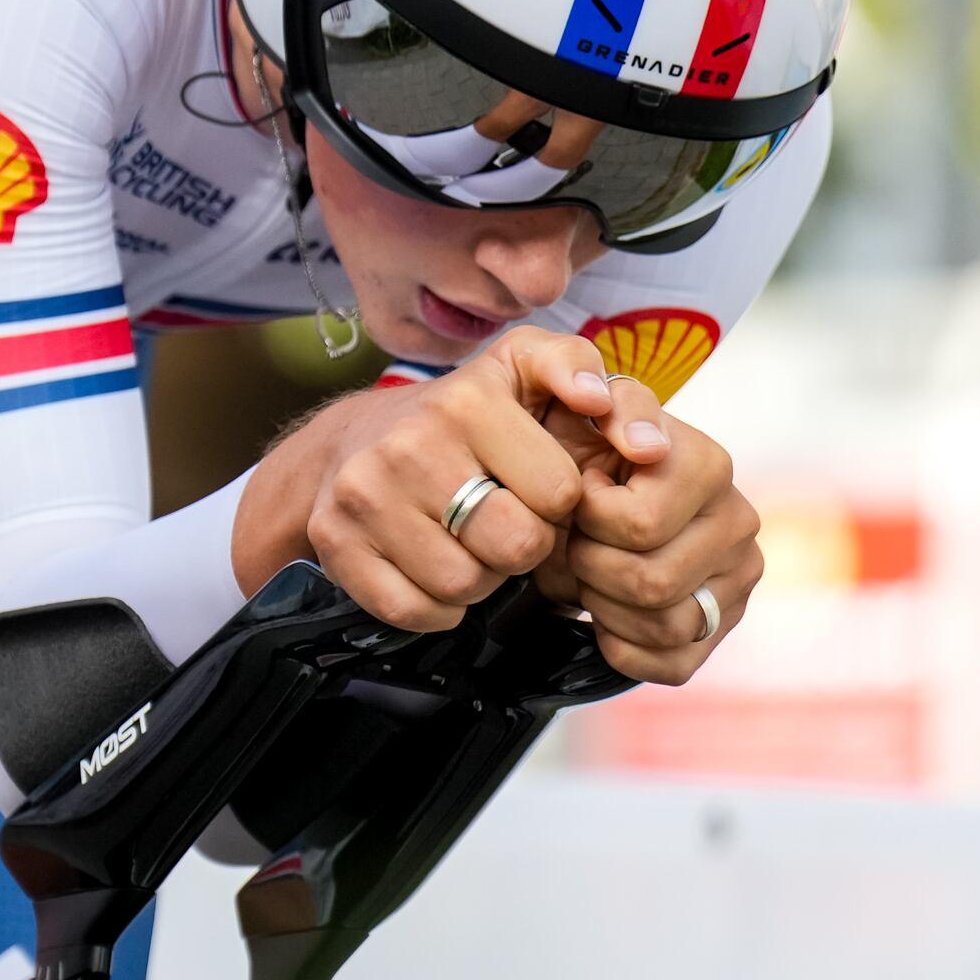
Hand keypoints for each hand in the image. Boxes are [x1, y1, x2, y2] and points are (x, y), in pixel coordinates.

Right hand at [231, 330, 653, 631]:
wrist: (350, 441)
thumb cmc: (462, 416)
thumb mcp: (523, 367)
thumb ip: (582, 373)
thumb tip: (643, 438)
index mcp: (469, 399)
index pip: (561, 494)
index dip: (559, 502)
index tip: (534, 485)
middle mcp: (411, 442)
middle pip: (514, 546)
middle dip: (522, 545)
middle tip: (502, 521)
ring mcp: (365, 495)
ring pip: (464, 586)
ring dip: (478, 577)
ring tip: (465, 540)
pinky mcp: (336, 543)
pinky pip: (415, 611)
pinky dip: (433, 606)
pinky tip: (430, 566)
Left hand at [532, 378, 762, 684]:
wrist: (578, 504)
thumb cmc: (578, 457)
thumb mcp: (579, 411)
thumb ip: (608, 401)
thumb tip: (646, 444)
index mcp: (710, 465)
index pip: (642, 525)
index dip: (590, 520)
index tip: (580, 497)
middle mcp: (739, 523)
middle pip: (650, 581)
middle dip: (591, 567)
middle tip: (577, 543)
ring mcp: (737, 582)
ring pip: (663, 626)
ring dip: (604, 605)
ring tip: (590, 574)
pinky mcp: (721, 633)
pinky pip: (668, 664)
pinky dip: (621, 646)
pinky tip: (607, 613)